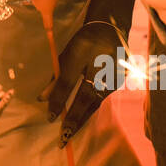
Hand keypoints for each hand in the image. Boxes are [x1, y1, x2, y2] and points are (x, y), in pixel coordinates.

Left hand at [41, 20, 126, 140]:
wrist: (109, 29)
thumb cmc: (82, 43)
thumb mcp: (66, 54)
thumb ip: (55, 77)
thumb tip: (42, 99)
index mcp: (83, 49)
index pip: (69, 79)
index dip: (59, 99)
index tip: (50, 117)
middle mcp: (102, 60)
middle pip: (87, 94)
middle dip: (74, 116)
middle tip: (63, 136)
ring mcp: (116, 70)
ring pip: (97, 100)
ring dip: (83, 118)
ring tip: (70, 134)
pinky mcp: (122, 78)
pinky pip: (103, 98)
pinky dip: (91, 110)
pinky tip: (82, 121)